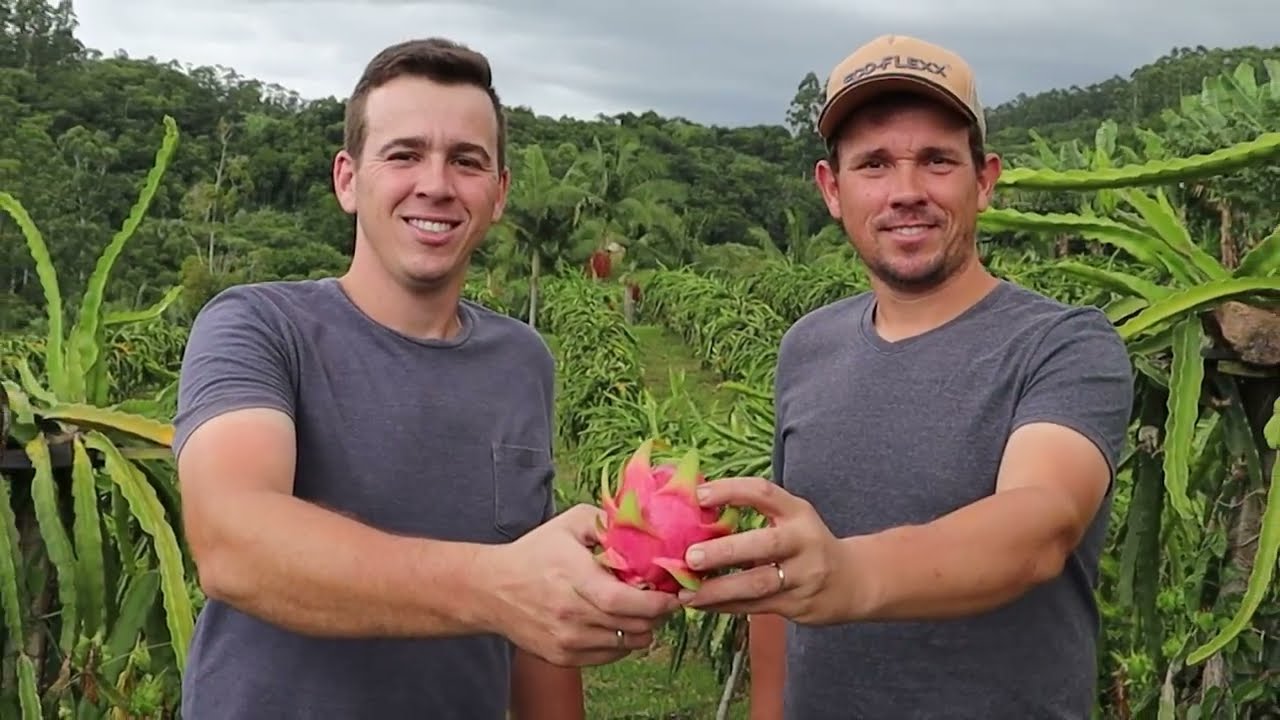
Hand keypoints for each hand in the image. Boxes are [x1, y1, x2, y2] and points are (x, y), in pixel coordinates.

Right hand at [484, 504, 681, 665]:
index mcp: (573, 577)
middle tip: (665, 601)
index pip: (624, 600)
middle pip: (631, 625)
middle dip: (657, 615)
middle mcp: (570, 613)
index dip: (655, 602)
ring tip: (644, 612)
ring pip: (625, 644)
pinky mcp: (562, 657)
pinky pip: (609, 656)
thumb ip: (605, 522)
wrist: (492, 590)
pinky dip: (623, 643)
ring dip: (643, 629)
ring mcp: (565, 639)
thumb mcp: (568, 524)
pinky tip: (621, 624)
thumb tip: (643, 527)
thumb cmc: (535, 553)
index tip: (672, 595)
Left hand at [675, 477, 856, 624]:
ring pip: (757, 584)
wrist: (853, 582)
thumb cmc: (807, 543)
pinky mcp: (797, 605)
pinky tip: (700, 604)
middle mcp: (803, 542)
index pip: (764, 493)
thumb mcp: (792, 518)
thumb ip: (755, 512)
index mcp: (798, 513)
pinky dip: (725, 606)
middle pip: (764, 544)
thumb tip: (696, 509)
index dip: (731, 491)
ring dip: (718, 589)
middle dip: (725, 551)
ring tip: (686, 593)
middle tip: (691, 556)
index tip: (699, 495)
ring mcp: (803, 576)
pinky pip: (755, 606)